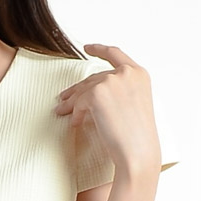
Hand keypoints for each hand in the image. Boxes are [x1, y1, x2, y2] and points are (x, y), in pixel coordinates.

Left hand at [54, 43, 161, 176]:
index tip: (87, 48)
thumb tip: (87, 91)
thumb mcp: (132, 105)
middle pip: (94, 78)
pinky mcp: (98, 93)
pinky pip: (79, 102)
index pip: (115, 54)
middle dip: (77, 89)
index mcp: (139, 74)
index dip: (99, 49)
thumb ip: (118, 91)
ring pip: (84, 90)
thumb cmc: (136, 137)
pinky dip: (75, 113)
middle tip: (63, 98)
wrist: (137, 153)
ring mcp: (113, 80)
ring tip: (61, 110)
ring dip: (71, 102)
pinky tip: (75, 124)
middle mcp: (127, 73)